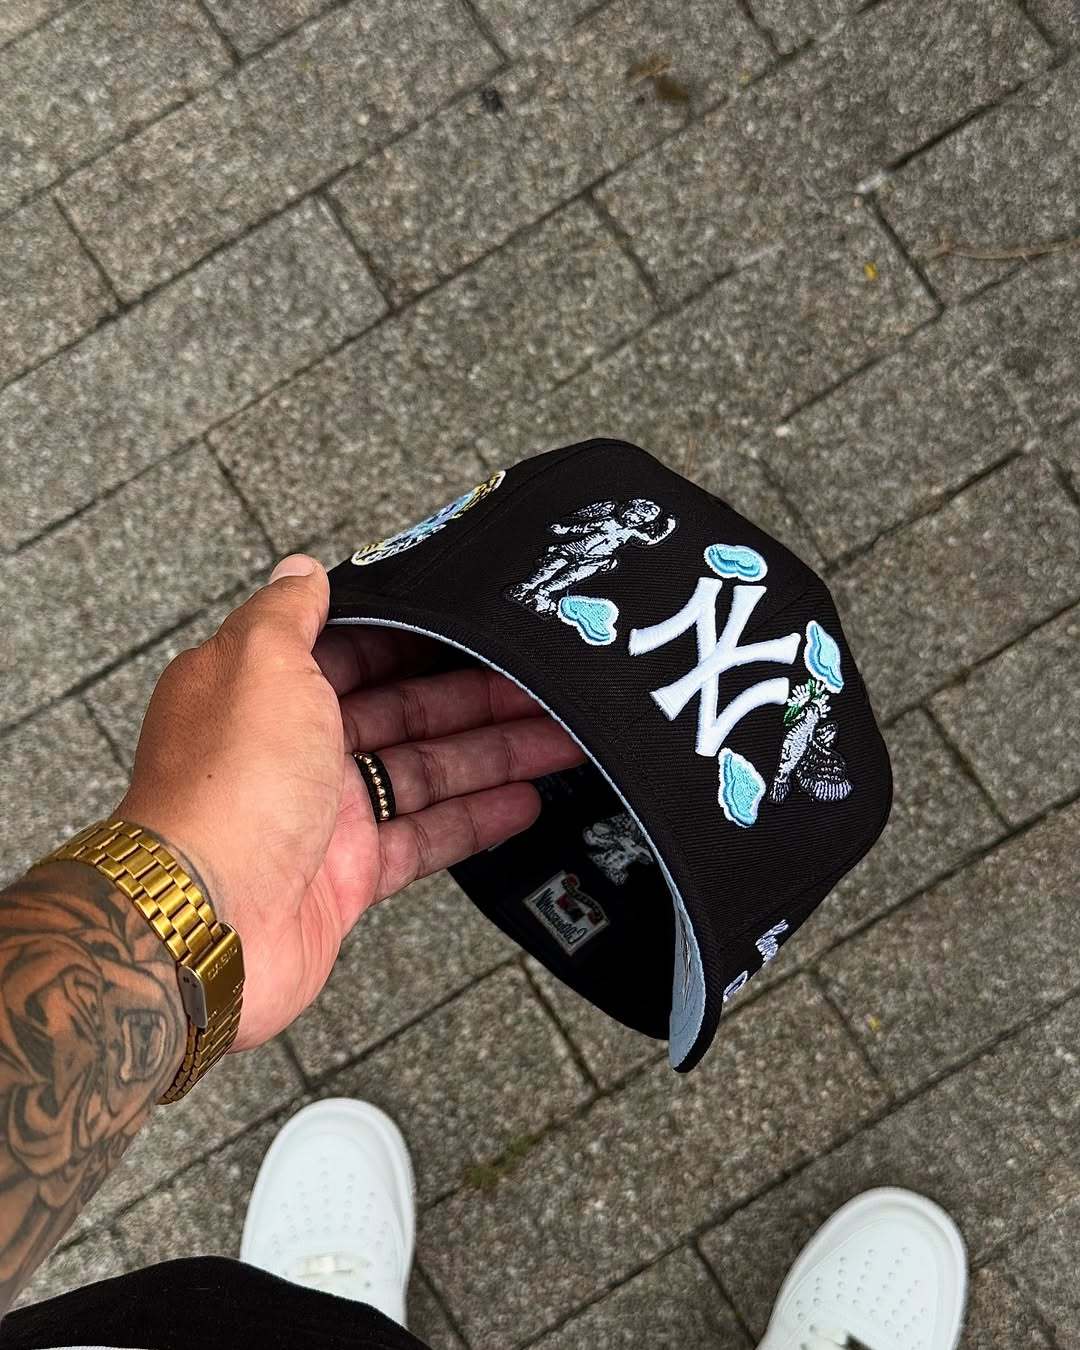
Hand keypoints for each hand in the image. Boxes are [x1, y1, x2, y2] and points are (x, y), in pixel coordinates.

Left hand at [118, 555, 583, 1051]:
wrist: (207, 924)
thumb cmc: (228, 788)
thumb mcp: (259, 663)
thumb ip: (289, 612)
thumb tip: (303, 569)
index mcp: (266, 689)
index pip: (356, 651)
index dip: (420, 638)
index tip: (479, 627)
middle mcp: (293, 748)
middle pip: (402, 710)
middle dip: (477, 697)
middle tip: (546, 687)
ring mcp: (323, 815)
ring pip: (424, 772)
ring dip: (493, 754)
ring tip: (561, 739)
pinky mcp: (347, 876)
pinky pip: (424, 837)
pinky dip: (474, 819)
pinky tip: (523, 802)